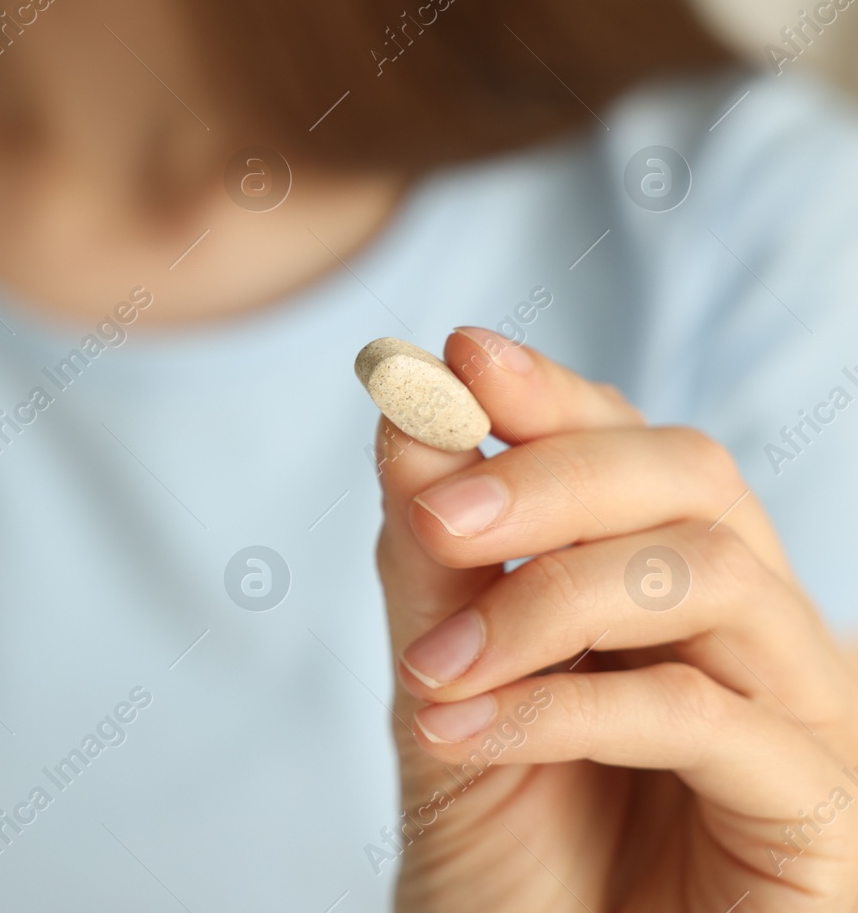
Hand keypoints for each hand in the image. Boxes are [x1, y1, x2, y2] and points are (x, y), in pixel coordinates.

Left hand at [374, 328, 857, 910]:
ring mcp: (795, 713)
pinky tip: (462, 730)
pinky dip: (565, 708)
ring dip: (543, 601)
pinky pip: (701, 712)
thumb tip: (404, 413)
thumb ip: (433, 560)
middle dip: (551, 475)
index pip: (633, 449)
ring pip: (705, 574)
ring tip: (429, 668)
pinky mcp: (812, 808)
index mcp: (666, 590)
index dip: (555, 394)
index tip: (456, 360)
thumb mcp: (442, 689)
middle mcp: (748, 631)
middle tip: (432, 515)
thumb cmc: (503, 857)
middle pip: (691, 478)